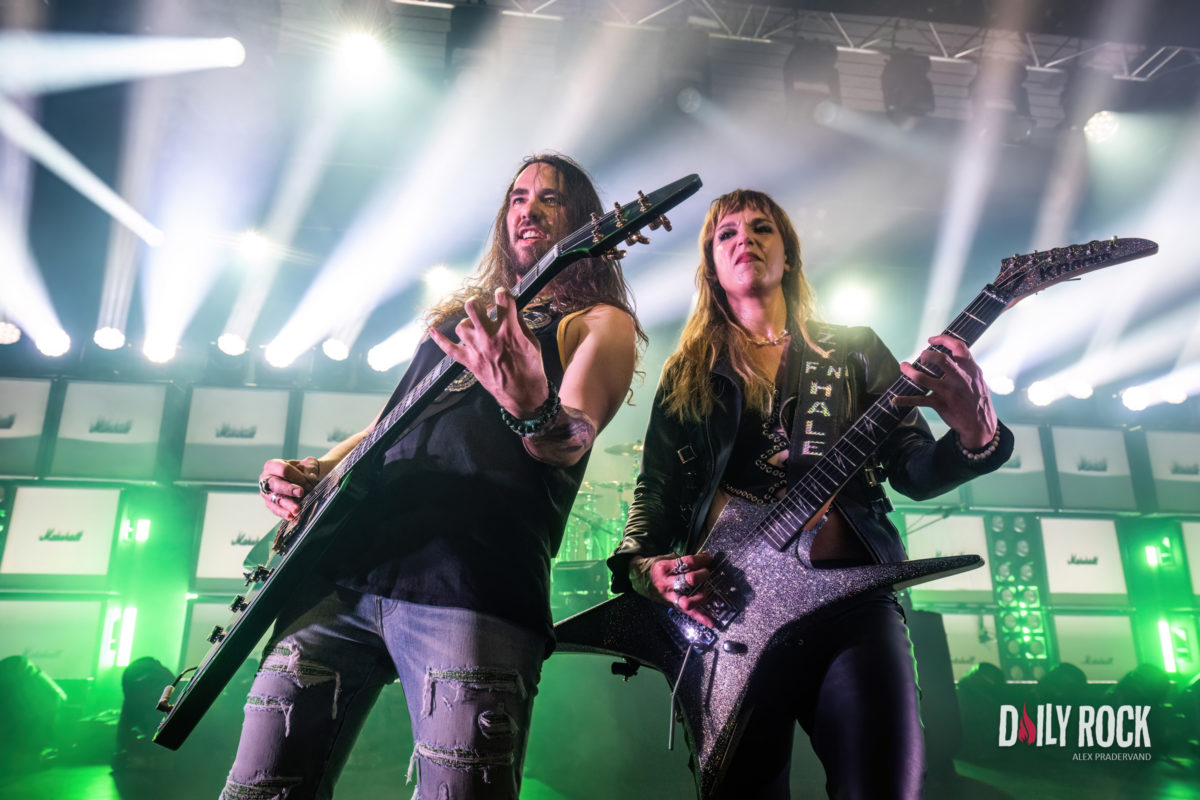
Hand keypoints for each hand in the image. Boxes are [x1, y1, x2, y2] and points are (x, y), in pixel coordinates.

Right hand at [259, 457, 319, 520]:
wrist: (306, 478)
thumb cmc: (304, 470)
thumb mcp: (308, 465)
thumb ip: (309, 470)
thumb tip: (310, 478)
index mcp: (273, 465)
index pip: (283, 469)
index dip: (296, 476)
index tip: (308, 482)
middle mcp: (266, 479)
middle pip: (275, 484)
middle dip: (288, 489)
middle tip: (300, 493)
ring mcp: (266, 492)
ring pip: (275, 499)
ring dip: (287, 505)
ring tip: (297, 510)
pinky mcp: (270, 504)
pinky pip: (276, 510)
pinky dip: (285, 514)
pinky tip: (293, 517)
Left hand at [428, 287, 548, 416]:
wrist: (524, 395)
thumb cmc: (532, 369)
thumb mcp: (532, 343)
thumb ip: (521, 324)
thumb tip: (514, 311)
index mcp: (509, 330)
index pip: (503, 300)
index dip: (503, 293)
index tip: (502, 295)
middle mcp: (490, 337)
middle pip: (473, 308)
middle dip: (477, 303)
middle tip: (482, 308)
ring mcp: (477, 350)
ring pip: (461, 326)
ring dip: (468, 323)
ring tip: (475, 327)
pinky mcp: (470, 362)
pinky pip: (449, 349)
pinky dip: (440, 340)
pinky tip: (432, 331)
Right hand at [630, 552, 716, 627]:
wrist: (640, 579)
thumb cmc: (656, 567)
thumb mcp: (668, 558)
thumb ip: (686, 560)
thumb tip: (706, 558)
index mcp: (664, 568)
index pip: (687, 563)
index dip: (701, 560)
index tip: (709, 558)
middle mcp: (666, 583)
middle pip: (689, 580)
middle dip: (703, 575)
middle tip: (708, 573)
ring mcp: (669, 597)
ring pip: (689, 600)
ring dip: (704, 595)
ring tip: (712, 591)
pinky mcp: (673, 605)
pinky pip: (688, 613)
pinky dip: (701, 618)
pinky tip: (712, 622)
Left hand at [895, 334, 997, 449]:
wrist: (980, 425)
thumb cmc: (978, 400)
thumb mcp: (978, 380)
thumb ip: (966, 367)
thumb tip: (953, 355)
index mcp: (971, 370)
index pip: (959, 347)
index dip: (944, 339)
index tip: (931, 339)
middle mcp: (959, 379)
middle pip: (940, 359)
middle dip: (927, 354)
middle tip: (922, 356)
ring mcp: (948, 392)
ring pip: (923, 378)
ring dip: (909, 371)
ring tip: (903, 366)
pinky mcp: (940, 404)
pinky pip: (918, 400)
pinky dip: (904, 400)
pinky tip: (895, 400)